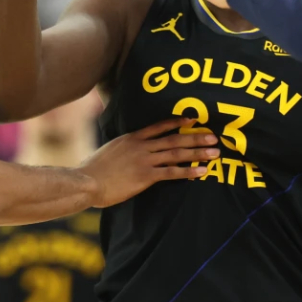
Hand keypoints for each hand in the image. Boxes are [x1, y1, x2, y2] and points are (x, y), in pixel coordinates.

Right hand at [79, 117, 217, 207]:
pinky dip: (188, 171)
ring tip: (215, 153)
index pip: (158, 127)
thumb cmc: (93, 170)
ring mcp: (144, 160)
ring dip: (197, 153)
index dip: (177, 123)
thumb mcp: (109, 151)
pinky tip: (202, 171)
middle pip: (173, 139)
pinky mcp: (145, 176)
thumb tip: (127, 150)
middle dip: (195, 138)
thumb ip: (122, 149)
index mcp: (131, 139)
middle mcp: (140, 146)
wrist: (87, 181)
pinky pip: (172, 172)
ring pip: (176, 154)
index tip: (193, 119)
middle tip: (214, 137)